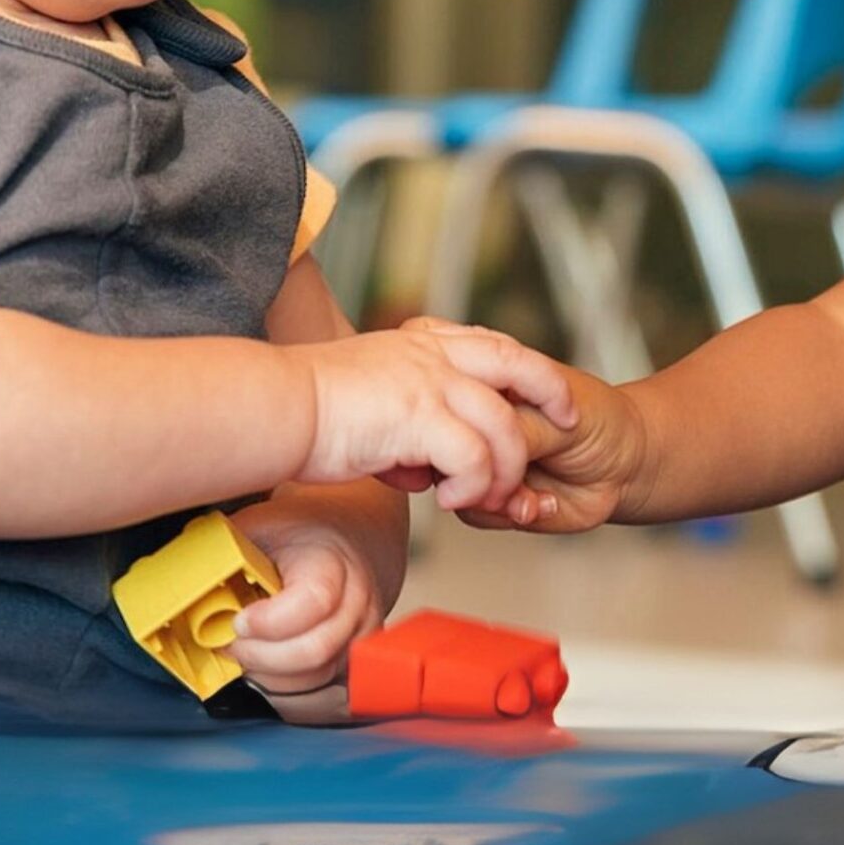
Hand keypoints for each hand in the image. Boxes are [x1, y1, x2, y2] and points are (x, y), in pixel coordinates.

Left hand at [226, 500, 386, 723]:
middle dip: (259, 657)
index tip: (238, 620)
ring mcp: (360, 638)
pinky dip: (285, 694)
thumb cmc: (297, 536)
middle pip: (313, 652)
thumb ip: (224, 553)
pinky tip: (265, 672)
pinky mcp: (354, 665)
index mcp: (333, 562)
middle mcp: (357, 603)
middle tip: (230, 644)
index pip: (313, 602)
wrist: (345, 539)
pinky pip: (321, 699)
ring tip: (245, 655)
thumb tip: (180, 583)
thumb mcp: (259, 526)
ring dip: (268, 678)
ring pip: (314, 682)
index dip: (269, 622)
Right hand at [303, 316, 575, 519]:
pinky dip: (474, 483)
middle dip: (551, 391)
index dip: (525, 366)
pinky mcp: (419, 417)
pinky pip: (473, 456)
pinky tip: (451, 501)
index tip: (547, 390)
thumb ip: (402, 416)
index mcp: (420, 344)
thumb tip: (416, 461)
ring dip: (505, 466)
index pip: (490, 345)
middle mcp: (431, 355)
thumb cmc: (306, 411)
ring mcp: (428, 383)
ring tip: (489, 495)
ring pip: (502, 424)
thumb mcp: (366, 394)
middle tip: (568, 422)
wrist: (275, 408)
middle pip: (516, 362)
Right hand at [459, 367, 649, 534]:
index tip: (498, 431)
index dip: (463, 419)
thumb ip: (516, 428)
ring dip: (493, 497)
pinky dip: (506, 514)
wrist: (630, 465)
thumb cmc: (601, 422)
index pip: (452, 399)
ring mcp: (485, 461)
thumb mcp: (559, 419)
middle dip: (477, 467)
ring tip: (530, 496)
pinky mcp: (494, 498)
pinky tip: (537, 505)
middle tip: (513, 475)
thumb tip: (473, 445)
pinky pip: (475, 512)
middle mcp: (480, 424)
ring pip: (456, 483)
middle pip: (446, 446)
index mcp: (491, 387)